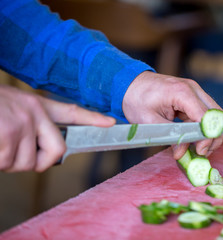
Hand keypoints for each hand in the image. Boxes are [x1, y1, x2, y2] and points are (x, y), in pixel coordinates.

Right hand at [0, 85, 114, 171]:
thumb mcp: (12, 107)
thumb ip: (33, 126)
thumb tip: (45, 153)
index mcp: (36, 106)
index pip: (72, 112)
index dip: (92, 119)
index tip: (110, 123)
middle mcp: (34, 113)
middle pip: (53, 153)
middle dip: (35, 162)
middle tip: (13, 154)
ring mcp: (20, 123)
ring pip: (25, 163)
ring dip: (6, 162)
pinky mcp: (5, 133)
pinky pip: (5, 163)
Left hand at [122, 71, 222, 159]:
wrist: (130, 84)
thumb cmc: (136, 99)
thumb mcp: (149, 121)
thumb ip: (169, 136)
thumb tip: (182, 152)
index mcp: (182, 92)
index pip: (206, 117)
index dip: (206, 136)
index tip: (200, 151)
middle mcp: (193, 89)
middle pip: (216, 115)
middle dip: (213, 136)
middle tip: (202, 153)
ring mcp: (194, 92)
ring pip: (213, 116)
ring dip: (208, 133)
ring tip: (197, 150)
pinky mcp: (192, 97)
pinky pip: (203, 114)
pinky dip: (201, 128)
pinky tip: (191, 141)